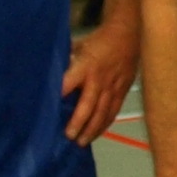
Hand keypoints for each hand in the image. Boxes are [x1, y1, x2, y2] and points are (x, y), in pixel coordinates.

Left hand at [61, 11, 141, 144]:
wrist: (127, 35)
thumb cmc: (98, 41)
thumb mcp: (78, 45)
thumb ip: (66, 62)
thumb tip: (48, 73)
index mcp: (85, 65)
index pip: (69, 83)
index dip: (60, 95)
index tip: (49, 110)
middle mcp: (98, 79)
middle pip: (88, 105)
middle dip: (78, 122)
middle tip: (69, 136)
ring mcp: (112, 87)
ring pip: (103, 112)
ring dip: (92, 129)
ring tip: (82, 142)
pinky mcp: (122, 92)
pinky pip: (113, 111)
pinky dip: (105, 124)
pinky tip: (97, 134)